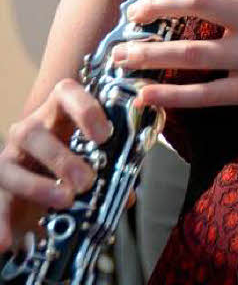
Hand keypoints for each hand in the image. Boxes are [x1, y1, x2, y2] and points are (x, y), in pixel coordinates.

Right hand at [0, 80, 111, 249]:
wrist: (41, 173)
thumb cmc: (74, 156)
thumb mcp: (93, 156)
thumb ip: (111, 170)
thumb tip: (126, 196)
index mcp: (59, 111)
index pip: (67, 93)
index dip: (85, 110)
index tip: (104, 136)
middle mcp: (31, 129)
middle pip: (35, 132)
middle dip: (61, 158)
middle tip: (87, 181)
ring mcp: (11, 156)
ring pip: (13, 164)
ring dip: (39, 186)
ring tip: (65, 201)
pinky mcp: (0, 185)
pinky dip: (1, 223)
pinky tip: (6, 243)